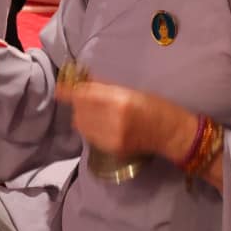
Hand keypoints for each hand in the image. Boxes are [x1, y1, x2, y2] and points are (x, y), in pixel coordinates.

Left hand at [57, 78, 192, 164]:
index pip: (86, 96)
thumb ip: (107, 88)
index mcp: (121, 101)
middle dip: (79, 102)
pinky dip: (89, 128)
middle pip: (80, 110)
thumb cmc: (156, 107)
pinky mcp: (111, 149)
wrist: (170, 134)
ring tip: (92, 111)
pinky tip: (98, 123)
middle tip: (85, 97)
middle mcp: (113, 120)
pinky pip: (90, 136)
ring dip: (82, 115)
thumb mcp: (133, 91)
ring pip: (82, 124)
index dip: (70, 92)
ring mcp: (111, 137)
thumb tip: (84, 81)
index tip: (60, 89)